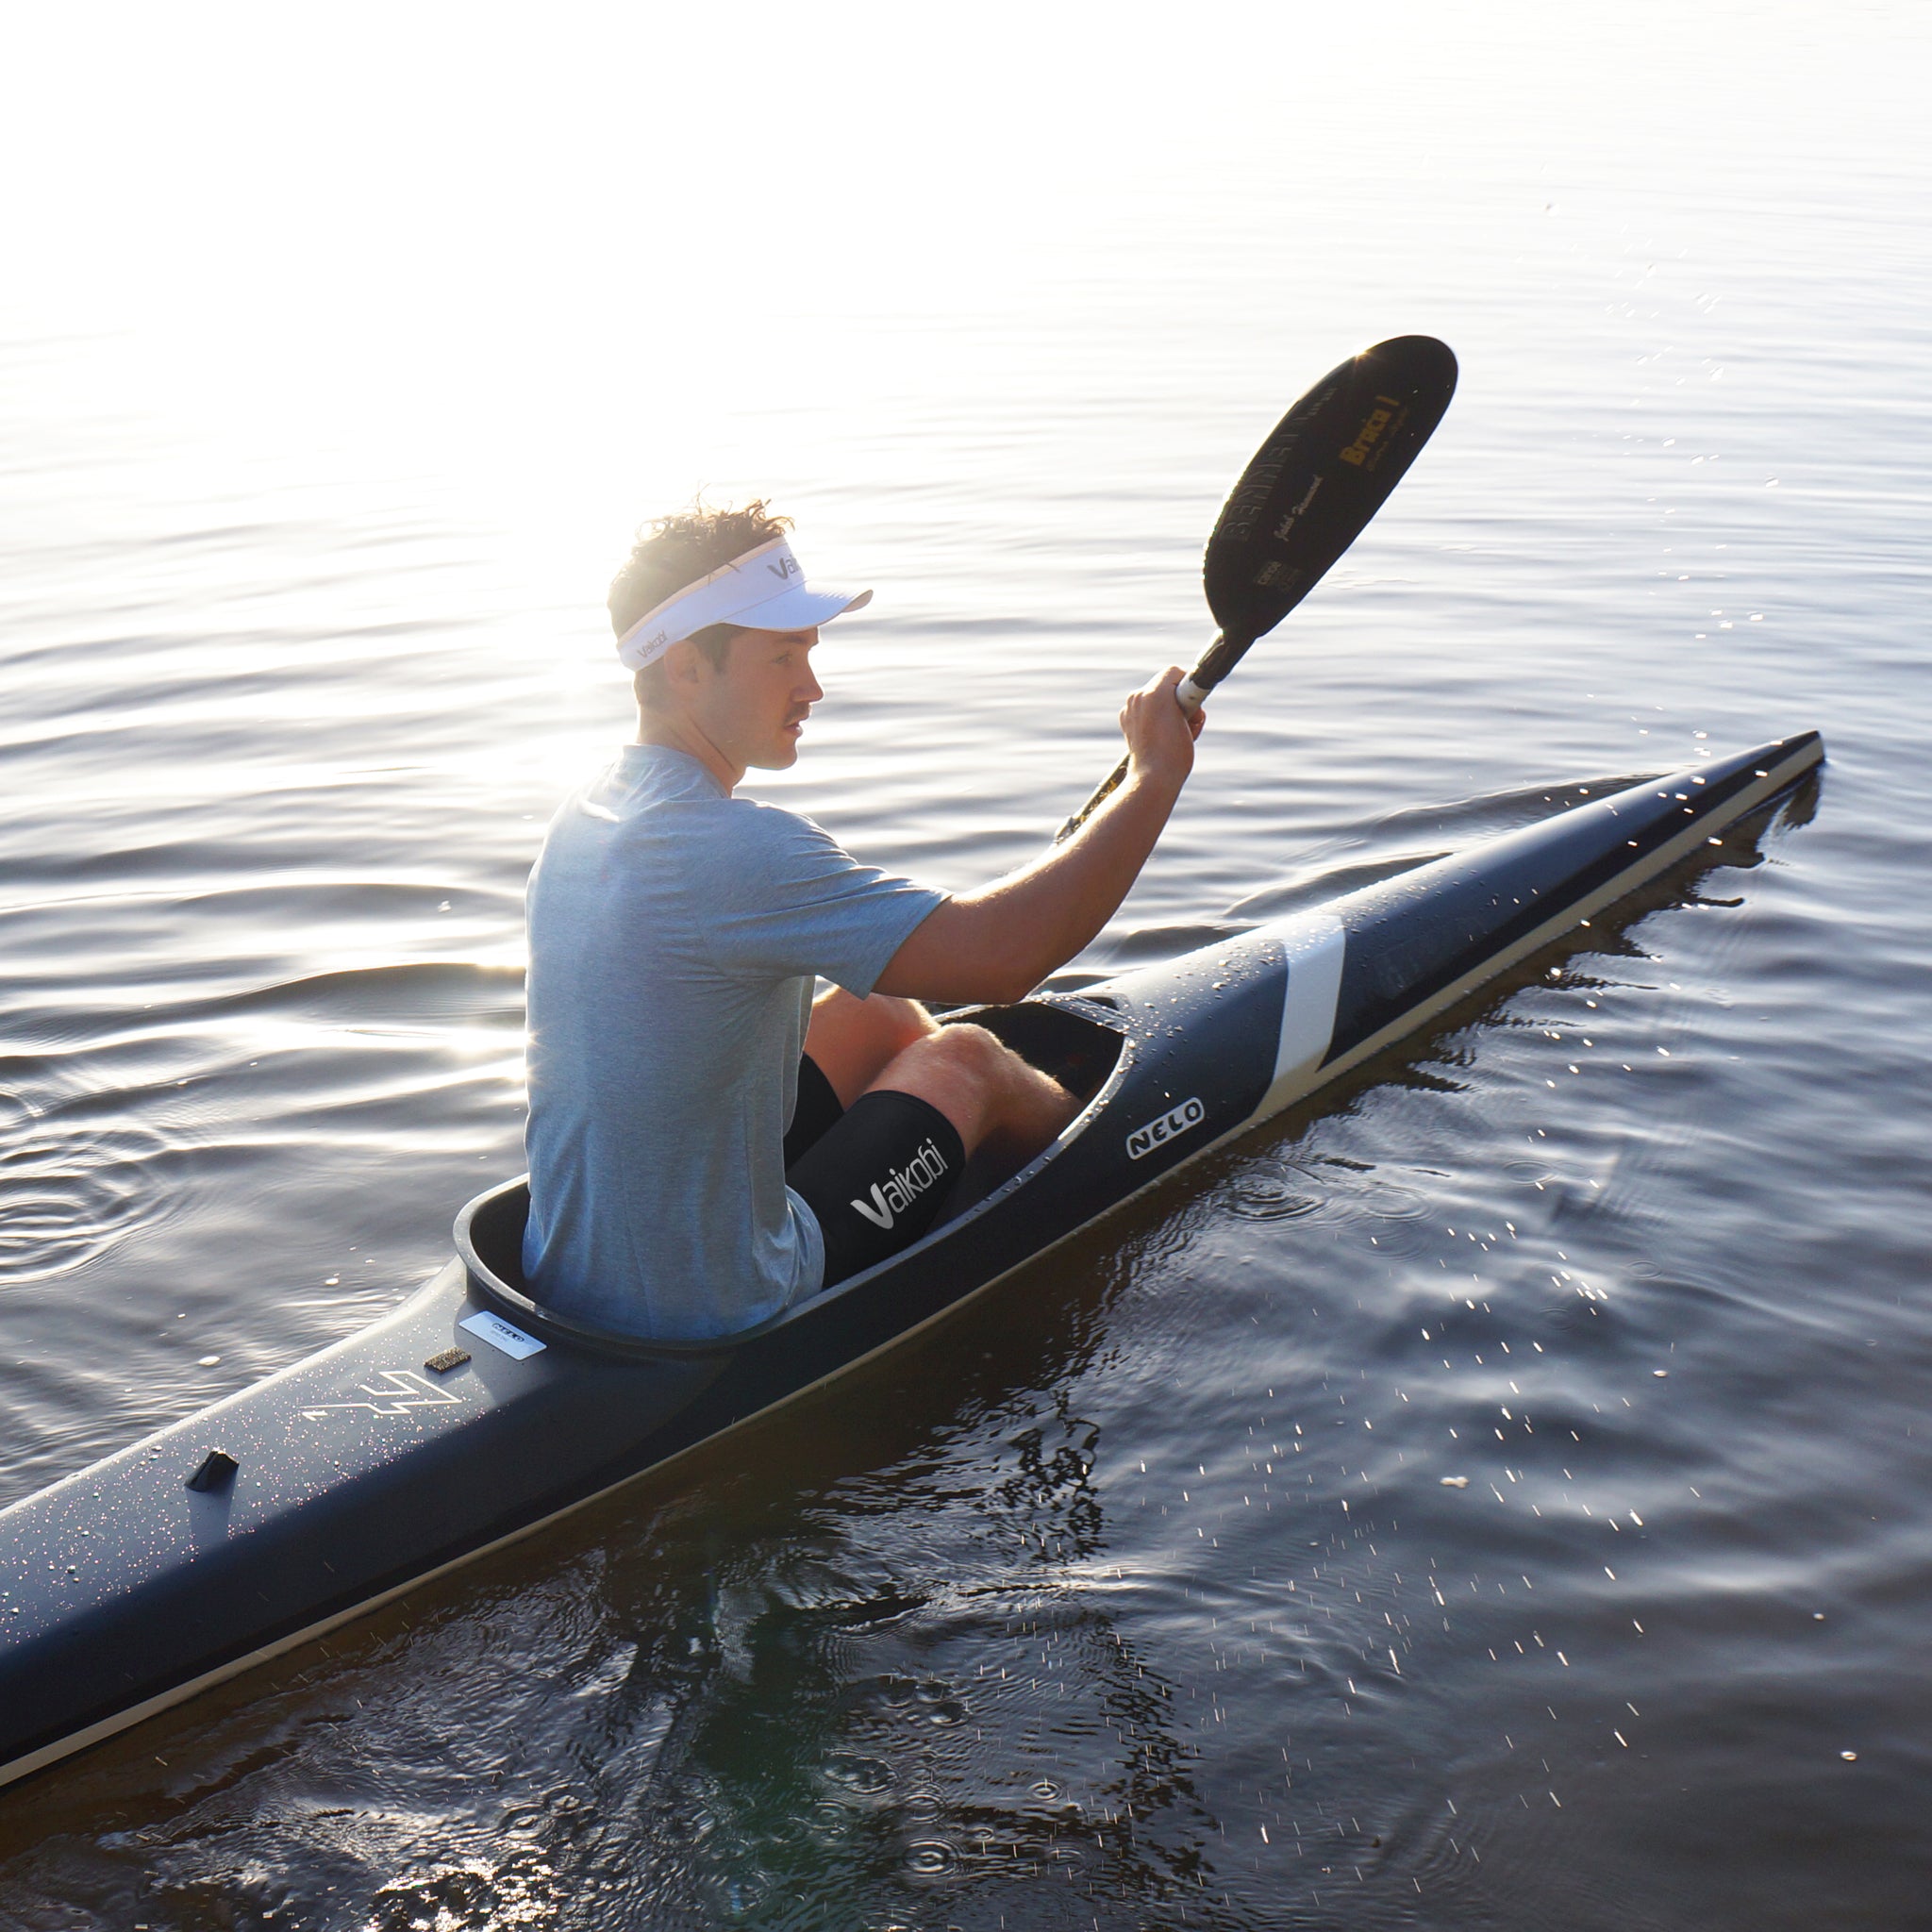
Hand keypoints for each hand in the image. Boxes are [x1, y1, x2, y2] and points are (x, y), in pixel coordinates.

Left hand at [1120, 666, 1205, 786]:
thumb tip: (1186, 697)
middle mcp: (1138, 696)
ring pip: (1155, 698)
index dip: (1188, 686)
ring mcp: (1129, 709)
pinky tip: (1163, 735)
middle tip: (1189, 720)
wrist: (1153, 777)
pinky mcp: (1126, 720)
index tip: (1195, 701)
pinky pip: (1145, 709)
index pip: (1175, 673)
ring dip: (1169, 709)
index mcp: (1154, 692)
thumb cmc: (1176, 751)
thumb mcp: (1192, 720)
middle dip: (1179, 700)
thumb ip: (1188, 701)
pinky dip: (1156, 718)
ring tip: (1178, 731)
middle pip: (1165, 686)